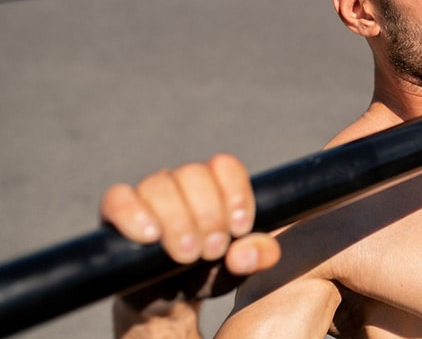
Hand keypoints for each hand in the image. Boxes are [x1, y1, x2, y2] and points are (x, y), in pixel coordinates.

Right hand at [101, 154, 280, 315]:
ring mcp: (146, 196)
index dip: (234, 194)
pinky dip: (133, 214)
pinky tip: (150, 236)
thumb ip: (259, 255)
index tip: (239, 229)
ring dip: (177, 221)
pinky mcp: (115, 214)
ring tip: (186, 255)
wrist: (166, 303)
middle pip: (193, 174)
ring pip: (159, 186)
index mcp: (213, 186)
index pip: (225, 166)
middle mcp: (179, 183)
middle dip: (208, 215)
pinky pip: (118, 198)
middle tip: (212, 251)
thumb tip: (244, 253)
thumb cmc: (205, 274)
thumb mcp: (239, 267)